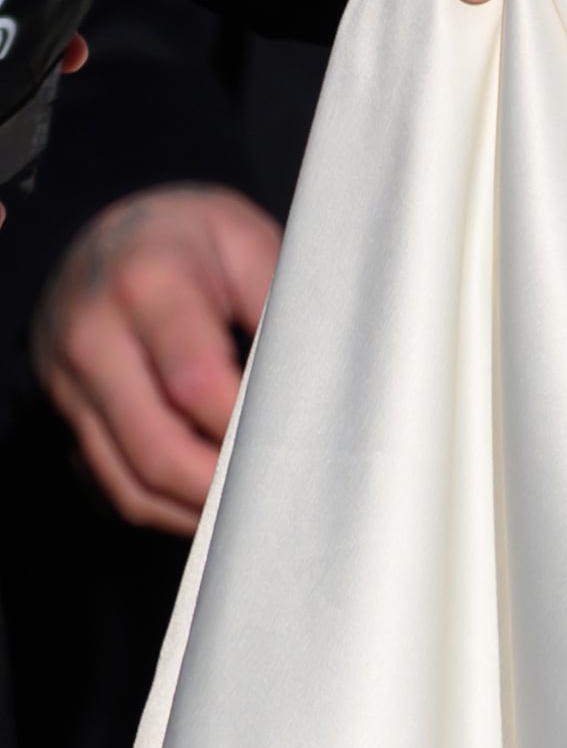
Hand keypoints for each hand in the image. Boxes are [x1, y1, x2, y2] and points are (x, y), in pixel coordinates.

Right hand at [33, 182, 275, 529]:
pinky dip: (155, 504)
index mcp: (146, 286)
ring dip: (188, 510)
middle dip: (219, 487)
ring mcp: (69, 385)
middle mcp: (93, 341)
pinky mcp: (66, 415)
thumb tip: (319, 367)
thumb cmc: (195, 237)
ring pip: (125, 478)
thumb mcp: (246, 240)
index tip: (295, 443)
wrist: (114, 233)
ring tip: (249, 515)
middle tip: (279, 495)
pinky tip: (204, 506)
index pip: (194, 381)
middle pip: (154, 445)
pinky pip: (105, 480)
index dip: (245, 425)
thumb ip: (277, 300)